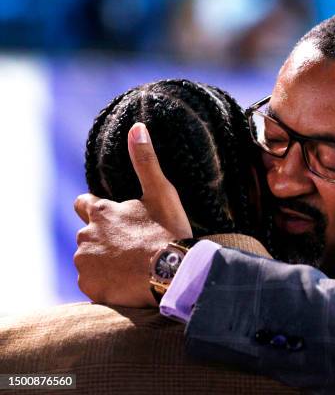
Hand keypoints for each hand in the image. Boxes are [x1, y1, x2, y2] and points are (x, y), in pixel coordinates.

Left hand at [74, 123, 191, 306]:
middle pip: (88, 235)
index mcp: (100, 212)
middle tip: (132, 246)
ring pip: (90, 260)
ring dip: (104, 262)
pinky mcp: (91, 287)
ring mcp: (86, 263)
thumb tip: (137, 127)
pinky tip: (127, 283)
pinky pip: (93, 284)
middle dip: (104, 239)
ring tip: (132, 266)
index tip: (115, 219)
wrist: (173, 273)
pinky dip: (106, 284)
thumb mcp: (161, 192)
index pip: (82, 204)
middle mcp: (85, 236)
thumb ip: (145, 160)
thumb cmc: (168, 231)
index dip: (96, 210)